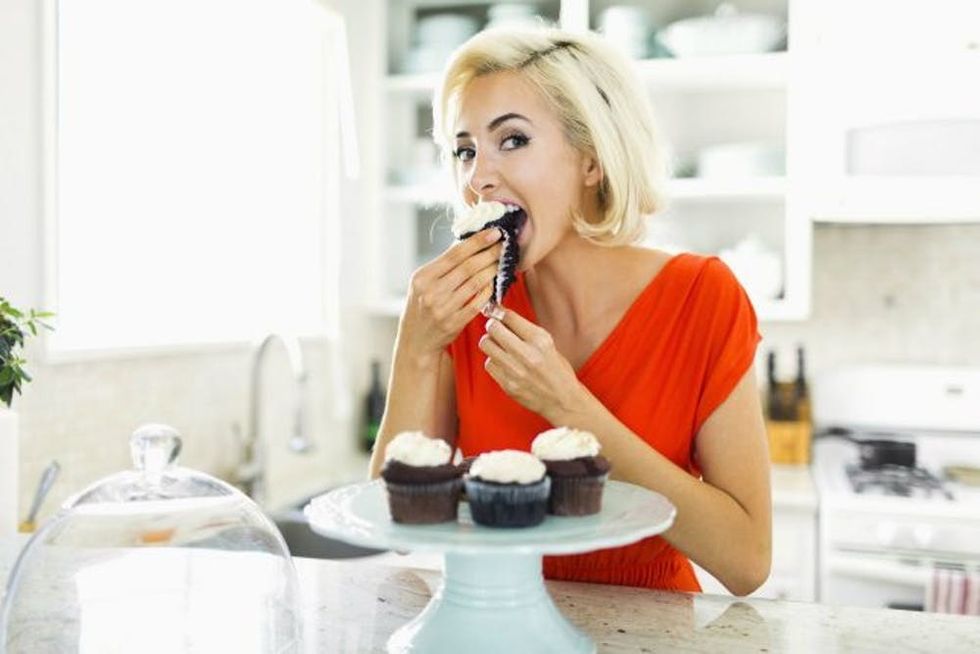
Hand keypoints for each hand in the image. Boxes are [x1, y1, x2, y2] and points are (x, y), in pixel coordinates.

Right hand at [400, 228, 502, 360]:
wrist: (415, 341)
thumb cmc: (421, 307)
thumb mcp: (423, 284)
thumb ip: (443, 266)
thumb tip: (467, 242)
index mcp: (422, 277)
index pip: (454, 254)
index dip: (477, 242)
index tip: (494, 232)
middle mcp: (431, 292)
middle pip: (467, 267)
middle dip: (489, 253)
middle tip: (504, 245)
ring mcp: (442, 309)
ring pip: (475, 283)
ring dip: (492, 270)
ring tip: (502, 261)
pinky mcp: (454, 323)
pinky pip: (477, 302)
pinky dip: (488, 291)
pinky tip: (495, 283)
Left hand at [479, 308, 589, 424]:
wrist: (563, 400)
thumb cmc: (557, 371)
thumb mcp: (548, 344)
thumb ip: (526, 331)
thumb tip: (501, 316)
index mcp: (540, 340)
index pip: (509, 317)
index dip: (500, 312)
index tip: (497, 313)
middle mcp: (527, 354)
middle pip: (493, 328)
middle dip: (492, 326)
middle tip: (496, 329)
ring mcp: (515, 371)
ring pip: (486, 344)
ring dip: (490, 343)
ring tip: (499, 347)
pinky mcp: (507, 384)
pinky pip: (489, 364)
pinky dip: (494, 361)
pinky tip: (504, 364)